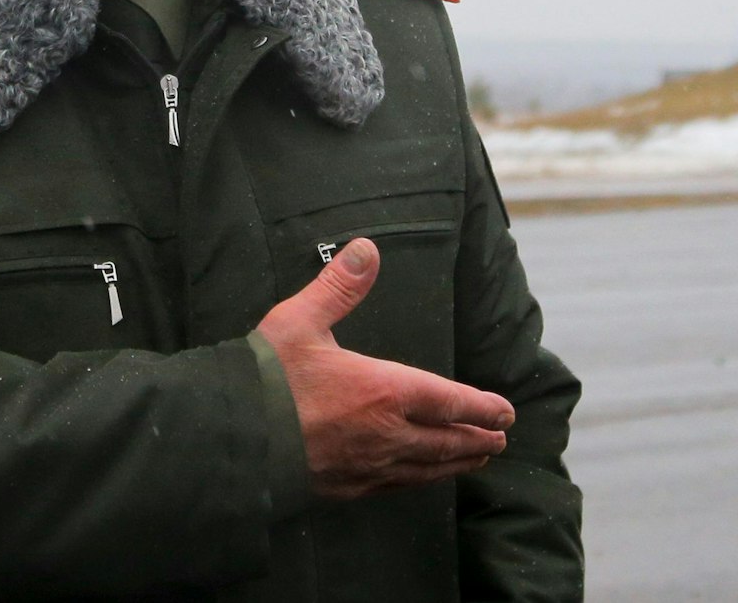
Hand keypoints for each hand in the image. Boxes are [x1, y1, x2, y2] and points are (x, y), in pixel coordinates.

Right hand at [256, 237, 513, 499]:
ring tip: (476, 459)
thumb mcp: (299, 321)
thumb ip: (339, 287)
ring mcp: (368, 465)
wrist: (231, 436)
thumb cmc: (266, 378)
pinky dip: (420, 479)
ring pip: (427, 468)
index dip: (482, 406)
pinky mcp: (346, 487)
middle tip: (501, 437)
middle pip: (447, 440)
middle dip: (478, 437)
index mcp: (383, 390)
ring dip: (457, 462)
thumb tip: (367, 249)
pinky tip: (419, 477)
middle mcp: (386, 433)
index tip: (505, 410)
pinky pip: (397, 485)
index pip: (450, 401)